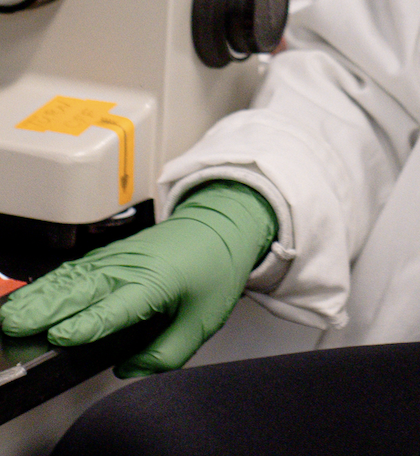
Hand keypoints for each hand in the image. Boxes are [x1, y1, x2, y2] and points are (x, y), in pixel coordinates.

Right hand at [0, 181, 275, 375]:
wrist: (222, 224)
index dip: (89, 323)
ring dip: (39, 296)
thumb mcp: (203, 320)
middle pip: (85, 288)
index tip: (62, 337)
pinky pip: (74, 270)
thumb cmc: (214, 268)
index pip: (118, 306)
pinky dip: (48, 284)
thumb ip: (165, 354)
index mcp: (158, 283)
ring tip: (11, 316)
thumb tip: (129, 370)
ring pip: (72, 277)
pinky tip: (28, 297)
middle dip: (48, 308)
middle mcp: (132, 268)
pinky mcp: (109, 256)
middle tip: (15, 327)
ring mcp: (118, 259)